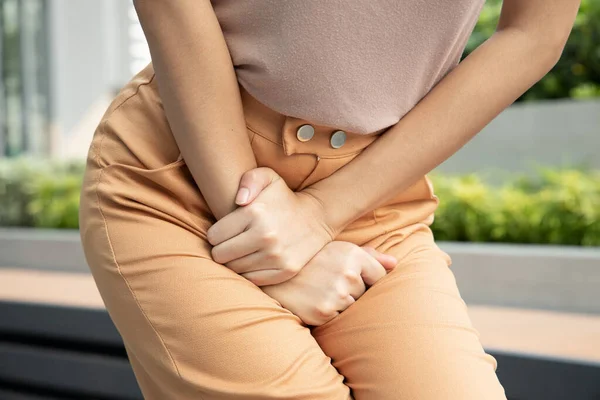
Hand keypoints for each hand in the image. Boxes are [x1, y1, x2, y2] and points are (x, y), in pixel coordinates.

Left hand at [207, 168, 333, 285]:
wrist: (317, 217)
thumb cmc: (283, 197)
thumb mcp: (267, 177)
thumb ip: (248, 180)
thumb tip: (239, 200)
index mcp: (255, 213)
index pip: (214, 236)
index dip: (216, 234)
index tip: (226, 231)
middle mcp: (265, 236)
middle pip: (220, 255)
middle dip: (221, 249)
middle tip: (232, 242)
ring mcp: (276, 256)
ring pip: (234, 269)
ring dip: (235, 261)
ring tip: (244, 250)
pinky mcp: (285, 271)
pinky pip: (252, 280)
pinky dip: (249, 272)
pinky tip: (255, 260)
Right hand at [262, 242, 396, 325]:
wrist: (272, 273)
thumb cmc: (309, 259)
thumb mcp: (336, 249)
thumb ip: (369, 256)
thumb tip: (395, 264)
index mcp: (352, 254)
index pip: (380, 274)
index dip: (365, 277)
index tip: (346, 274)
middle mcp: (347, 273)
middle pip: (366, 292)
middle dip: (352, 290)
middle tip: (327, 281)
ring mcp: (336, 295)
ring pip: (354, 306)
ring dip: (341, 302)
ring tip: (320, 290)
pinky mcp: (325, 313)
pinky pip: (340, 318)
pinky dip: (331, 313)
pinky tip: (315, 300)